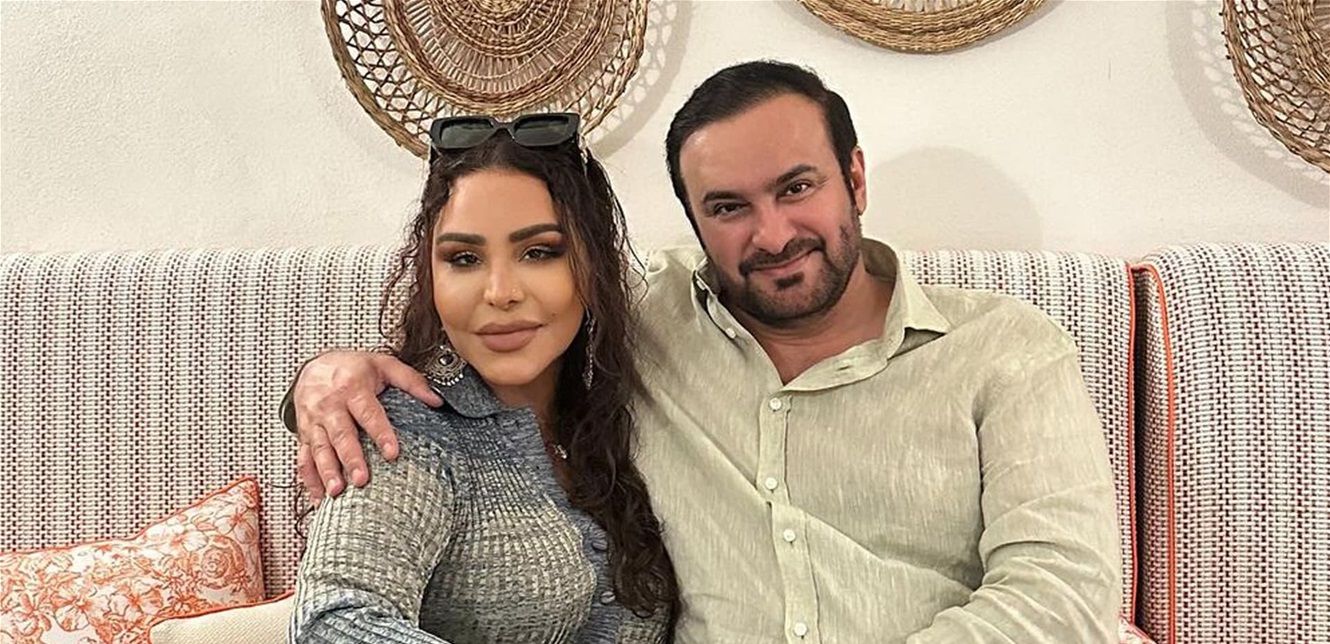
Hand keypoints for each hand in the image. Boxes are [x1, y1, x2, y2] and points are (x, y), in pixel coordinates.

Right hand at [294, 351, 442, 502]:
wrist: (313, 365)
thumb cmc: (352, 368)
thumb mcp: (383, 364)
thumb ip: (411, 381)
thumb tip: (437, 401)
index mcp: (352, 388)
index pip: (368, 413)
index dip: (381, 433)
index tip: (392, 453)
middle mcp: (330, 406)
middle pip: (341, 435)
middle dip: (351, 459)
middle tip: (362, 480)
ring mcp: (313, 421)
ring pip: (319, 449)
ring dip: (327, 472)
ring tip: (337, 492)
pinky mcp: (303, 434)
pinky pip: (303, 459)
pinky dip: (310, 481)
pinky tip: (320, 499)